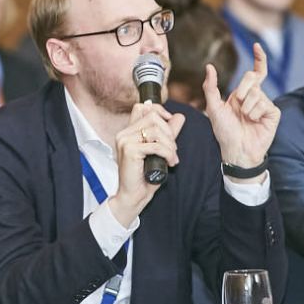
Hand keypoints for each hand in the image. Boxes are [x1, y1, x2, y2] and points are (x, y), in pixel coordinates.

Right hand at [109, 103, 184, 226]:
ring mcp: (125, 141)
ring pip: (155, 130)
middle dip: (169, 132)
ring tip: (172, 157)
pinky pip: (155, 145)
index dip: (158, 110)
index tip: (170, 121)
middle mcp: (124, 133)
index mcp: (127, 132)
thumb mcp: (159, 150)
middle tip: (173, 149)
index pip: (141, 107)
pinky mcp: (130, 150)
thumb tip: (179, 117)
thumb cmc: (144, 176)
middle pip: (152, 117)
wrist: (133, 196)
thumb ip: (167, 133)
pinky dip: (167, 153)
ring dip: (170, 144)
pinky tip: (170, 162)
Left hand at [203, 43, 279, 173]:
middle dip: (241, 90)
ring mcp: (265, 105)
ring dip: (246, 107)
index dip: (259, 58)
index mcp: (242, 94)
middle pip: (252, 77)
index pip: (255, 73)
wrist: (236, 150)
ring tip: (245, 119)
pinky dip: (254, 114)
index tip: (257, 46)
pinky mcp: (273, 113)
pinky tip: (254, 122)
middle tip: (237, 105)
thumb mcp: (213, 108)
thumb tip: (209, 66)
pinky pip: (264, 104)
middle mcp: (255, 97)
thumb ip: (210, 87)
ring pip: (257, 93)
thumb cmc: (224, 131)